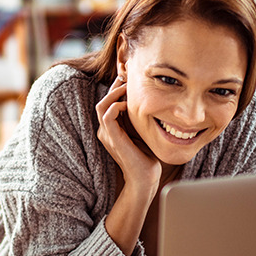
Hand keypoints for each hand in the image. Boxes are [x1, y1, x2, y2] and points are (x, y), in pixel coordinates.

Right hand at [97, 76, 160, 255]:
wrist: (145, 178)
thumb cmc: (147, 157)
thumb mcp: (143, 133)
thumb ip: (141, 119)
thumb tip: (152, 102)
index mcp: (112, 129)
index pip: (109, 101)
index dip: (118, 88)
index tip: (131, 78)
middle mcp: (106, 130)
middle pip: (104, 99)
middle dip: (116, 86)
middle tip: (129, 76)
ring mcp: (107, 135)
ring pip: (102, 104)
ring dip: (115, 93)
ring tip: (128, 86)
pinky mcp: (113, 138)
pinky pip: (107, 116)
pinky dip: (116, 106)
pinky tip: (128, 104)